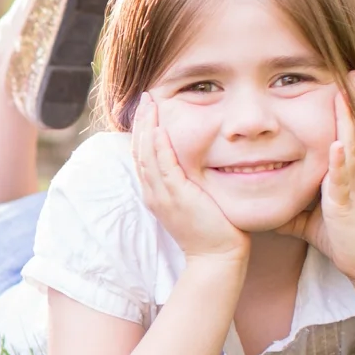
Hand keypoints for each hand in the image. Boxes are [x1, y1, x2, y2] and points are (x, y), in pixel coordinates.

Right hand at [132, 94, 247, 263]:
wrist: (216, 257)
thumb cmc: (213, 231)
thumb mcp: (196, 202)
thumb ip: (191, 183)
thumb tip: (199, 164)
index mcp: (156, 192)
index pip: (143, 155)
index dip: (143, 130)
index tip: (148, 110)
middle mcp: (153, 192)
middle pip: (138, 150)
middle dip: (140, 122)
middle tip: (145, 98)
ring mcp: (161, 194)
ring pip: (145, 154)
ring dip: (146, 126)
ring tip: (148, 103)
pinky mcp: (175, 196)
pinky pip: (161, 166)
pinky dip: (157, 146)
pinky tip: (157, 128)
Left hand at [280, 75, 354, 286]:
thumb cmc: (340, 239)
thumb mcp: (304, 220)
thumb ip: (287, 208)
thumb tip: (262, 206)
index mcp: (336, 171)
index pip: (334, 132)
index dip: (336, 109)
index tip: (331, 82)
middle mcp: (346, 171)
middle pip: (348, 128)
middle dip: (348, 100)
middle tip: (348, 70)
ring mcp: (350, 183)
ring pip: (350, 142)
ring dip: (349, 117)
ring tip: (348, 89)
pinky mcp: (348, 200)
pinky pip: (345, 176)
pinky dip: (340, 159)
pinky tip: (335, 144)